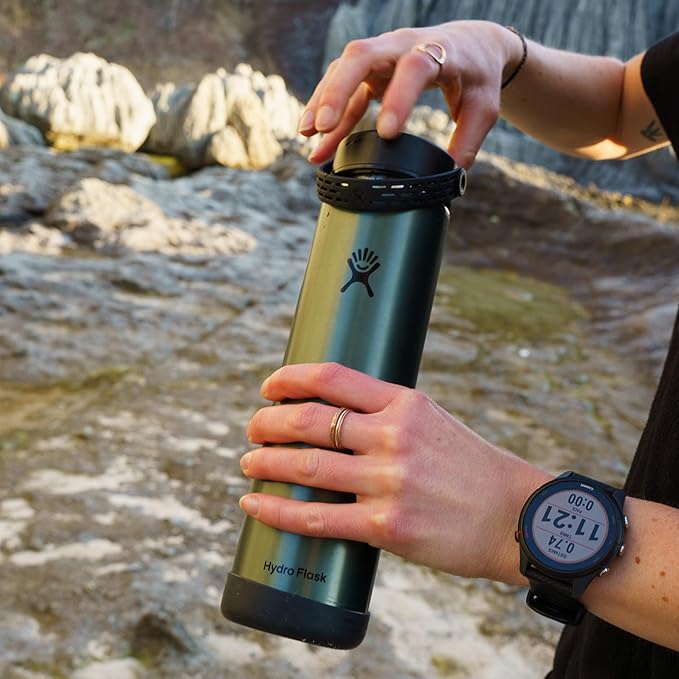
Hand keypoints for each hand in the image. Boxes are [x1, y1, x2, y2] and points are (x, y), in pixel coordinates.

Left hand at [239, 362, 550, 582]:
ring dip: (265, 463)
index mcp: (405, 404)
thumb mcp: (434, 423)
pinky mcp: (386, 525)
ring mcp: (389, 480)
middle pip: (310, 421)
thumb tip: (337, 418)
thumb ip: (388, 417)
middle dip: (268, 422)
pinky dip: (277, 511)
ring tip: (247, 463)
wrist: (517, 518)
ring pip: (306, 466)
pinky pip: (316, 517)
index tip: (268, 387)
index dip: (290, 378)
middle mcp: (394, 436)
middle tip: (252, 428)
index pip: (334, 377)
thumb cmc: (472, 470)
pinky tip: (254, 506)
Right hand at [298, 20, 523, 168]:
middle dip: (338, 91)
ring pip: (344, 70)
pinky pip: (344, 86)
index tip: (388, 134)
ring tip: (308, 137)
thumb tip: (450, 175)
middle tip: (322, 126)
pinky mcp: (371, 70)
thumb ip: (468, 140)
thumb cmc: (478, 74)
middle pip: (362, 56)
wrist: (471, 43)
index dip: (398, 98)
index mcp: (438, 50)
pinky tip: (313, 136)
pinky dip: (328, 109)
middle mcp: (403, 46)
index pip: (415, 66)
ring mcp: (382, 55)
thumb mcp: (483, 107)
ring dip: (324, 102)